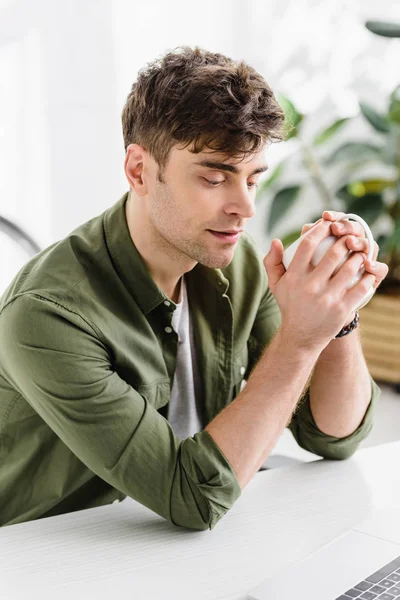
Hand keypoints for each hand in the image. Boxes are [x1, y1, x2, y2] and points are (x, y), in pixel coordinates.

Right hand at [263, 217, 387, 351]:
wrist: (301, 337)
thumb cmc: (290, 306)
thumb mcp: (276, 285)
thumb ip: (272, 262)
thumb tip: (277, 240)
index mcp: (294, 277)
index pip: (307, 244)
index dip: (320, 229)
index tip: (329, 223)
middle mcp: (309, 287)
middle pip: (333, 253)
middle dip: (345, 240)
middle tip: (350, 236)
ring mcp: (327, 298)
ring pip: (350, 268)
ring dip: (358, 256)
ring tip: (360, 252)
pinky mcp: (341, 309)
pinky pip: (361, 287)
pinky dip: (368, 276)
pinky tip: (368, 271)